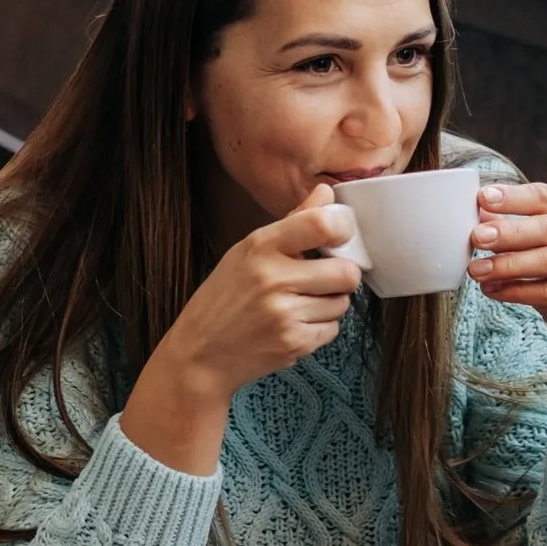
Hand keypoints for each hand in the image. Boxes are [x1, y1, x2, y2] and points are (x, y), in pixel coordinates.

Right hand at [121, 185, 360, 473]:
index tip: (340, 236)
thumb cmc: (225, 297)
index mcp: (260, 245)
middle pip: (346, 272)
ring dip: (329, 304)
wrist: (201, 353)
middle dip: (341, 277)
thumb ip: (293, 222)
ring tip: (301, 304)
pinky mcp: (293, 343)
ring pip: (342, 303)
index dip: (343, 229)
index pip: (322, 224)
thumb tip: (327, 192)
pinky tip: (295, 325)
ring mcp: (284, 313)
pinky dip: (320, 328)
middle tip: (322, 279)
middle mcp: (273, 278)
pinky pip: (332, 329)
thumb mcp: (248, 251)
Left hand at [473, 179, 546, 448]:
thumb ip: (515, 228)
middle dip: (509, 232)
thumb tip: (481, 212)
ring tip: (476, 270)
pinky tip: (491, 290)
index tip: (482, 199)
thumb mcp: (537, 250)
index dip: (514, 198)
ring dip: (508, 264)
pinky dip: (515, 291)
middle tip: (476, 237)